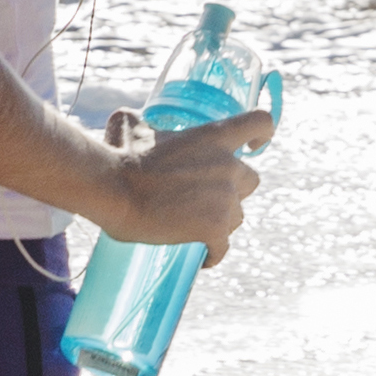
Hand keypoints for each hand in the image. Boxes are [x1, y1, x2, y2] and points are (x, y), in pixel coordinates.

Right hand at [95, 104, 272, 261]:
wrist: (114, 191)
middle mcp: (227, 165)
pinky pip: (223, 247)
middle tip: (207, 197)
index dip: (261, 134)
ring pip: (238, 216)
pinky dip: (214, 253)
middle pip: (251, 180)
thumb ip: (139, 120)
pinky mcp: (215, 229)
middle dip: (234, 189)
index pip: (260, 123)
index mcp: (213, 136)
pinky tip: (203, 257)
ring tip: (197, 228)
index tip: (255, 145)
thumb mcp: (129, 125)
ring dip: (222, 221)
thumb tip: (130, 118)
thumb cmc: (118, 156)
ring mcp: (224, 199)